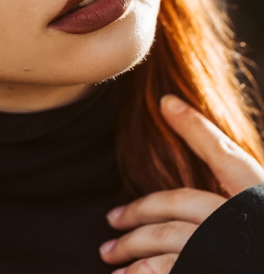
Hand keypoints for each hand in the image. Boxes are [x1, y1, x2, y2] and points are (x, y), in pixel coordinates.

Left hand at [99, 94, 263, 273]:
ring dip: (132, 245)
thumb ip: (231, 200)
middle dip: (139, 210)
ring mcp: (228, 247)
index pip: (228, 158)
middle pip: (179, 203)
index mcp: (257, 200)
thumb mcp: (252, 214)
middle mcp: (242, 220)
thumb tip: (201, 183)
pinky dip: (145, 271)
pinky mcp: (212, 266)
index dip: (197, 128)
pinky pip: (170, 267)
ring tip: (110, 255)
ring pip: (167, 236)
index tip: (167, 102)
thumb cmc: (251, 240)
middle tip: (112, 220)